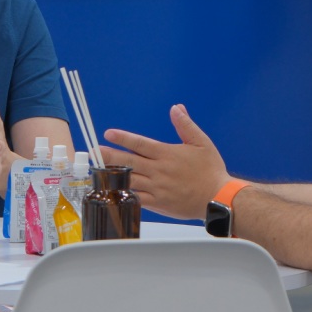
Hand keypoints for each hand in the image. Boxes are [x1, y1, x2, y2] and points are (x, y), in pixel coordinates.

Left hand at [101, 104, 230, 220]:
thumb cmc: (211, 170)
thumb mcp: (201, 143)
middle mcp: (158, 170)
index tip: (108, 134)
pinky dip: (124, 195)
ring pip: (129, 180)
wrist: (218, 197)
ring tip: (97, 171)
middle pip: (129, 162)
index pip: (140, 143)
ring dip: (112, 175)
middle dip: (109, 156)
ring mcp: (157, 188)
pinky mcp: (158, 203)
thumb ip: (186, 125)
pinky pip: (137, 199)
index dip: (123, 138)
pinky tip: (113, 192)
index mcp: (167, 154)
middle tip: (93, 152)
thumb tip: (176, 108)